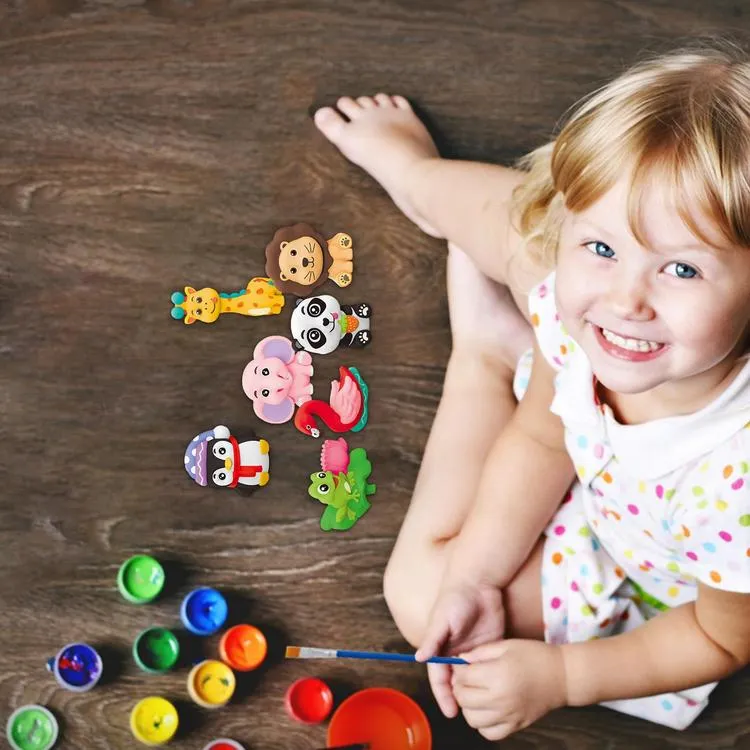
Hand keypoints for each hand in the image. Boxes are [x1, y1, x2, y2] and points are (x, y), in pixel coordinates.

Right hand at [415, 583, 504, 717]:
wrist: (479, 582)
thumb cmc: (455, 597)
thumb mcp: (442, 619)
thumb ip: (432, 639)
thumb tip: (418, 658)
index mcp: (441, 647)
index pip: (440, 677)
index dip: (443, 695)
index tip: (451, 711)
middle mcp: (455, 651)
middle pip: (455, 681)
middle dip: (459, 698)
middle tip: (468, 714)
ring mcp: (473, 649)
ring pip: (472, 677)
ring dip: (474, 691)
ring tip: (482, 707)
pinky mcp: (489, 645)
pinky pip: (488, 666)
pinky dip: (489, 678)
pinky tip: (494, 690)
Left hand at [453, 640, 566, 740]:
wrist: (562, 676)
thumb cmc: (535, 656)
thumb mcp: (506, 645)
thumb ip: (480, 652)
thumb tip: (460, 660)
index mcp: (497, 675)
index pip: (463, 677)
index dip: (458, 670)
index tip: (462, 666)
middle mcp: (501, 699)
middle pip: (464, 699)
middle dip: (459, 688)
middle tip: (466, 679)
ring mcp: (509, 715)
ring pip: (472, 720)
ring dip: (469, 707)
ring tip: (476, 694)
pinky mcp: (516, 726)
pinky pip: (489, 733)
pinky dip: (483, 724)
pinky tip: (487, 709)